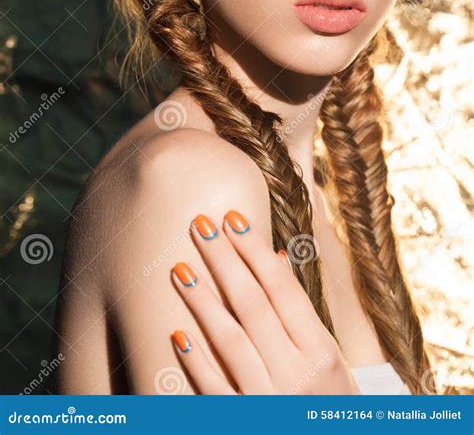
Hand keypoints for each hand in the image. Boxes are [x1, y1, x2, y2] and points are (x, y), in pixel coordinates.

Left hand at [170, 209, 360, 394]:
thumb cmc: (329, 407)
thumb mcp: (330, 362)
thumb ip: (301, 314)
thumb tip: (278, 256)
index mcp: (323, 353)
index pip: (283, 289)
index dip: (255, 251)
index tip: (232, 217)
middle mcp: (298, 375)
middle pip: (254, 305)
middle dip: (225, 260)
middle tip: (200, 224)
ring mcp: (271, 402)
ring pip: (231, 341)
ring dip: (203, 301)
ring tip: (180, 267)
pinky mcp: (245, 426)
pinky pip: (216, 391)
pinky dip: (197, 362)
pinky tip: (177, 333)